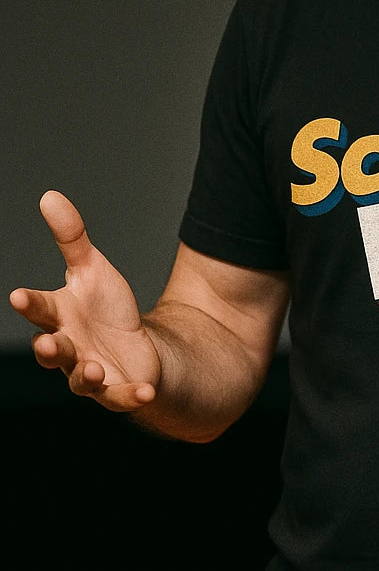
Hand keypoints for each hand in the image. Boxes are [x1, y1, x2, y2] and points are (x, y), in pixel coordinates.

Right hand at [9, 191, 160, 410]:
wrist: (135, 347)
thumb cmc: (105, 308)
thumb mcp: (92, 268)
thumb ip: (71, 237)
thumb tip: (49, 195)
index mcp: (60, 317)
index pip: (40, 309)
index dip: (30, 303)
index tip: (19, 294)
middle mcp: (69, 348)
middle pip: (54, 351)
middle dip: (48, 349)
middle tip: (49, 342)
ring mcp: (89, 372)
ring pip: (80, 379)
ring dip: (84, 375)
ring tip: (93, 367)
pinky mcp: (115, 390)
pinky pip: (120, 398)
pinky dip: (131, 397)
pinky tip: (145, 393)